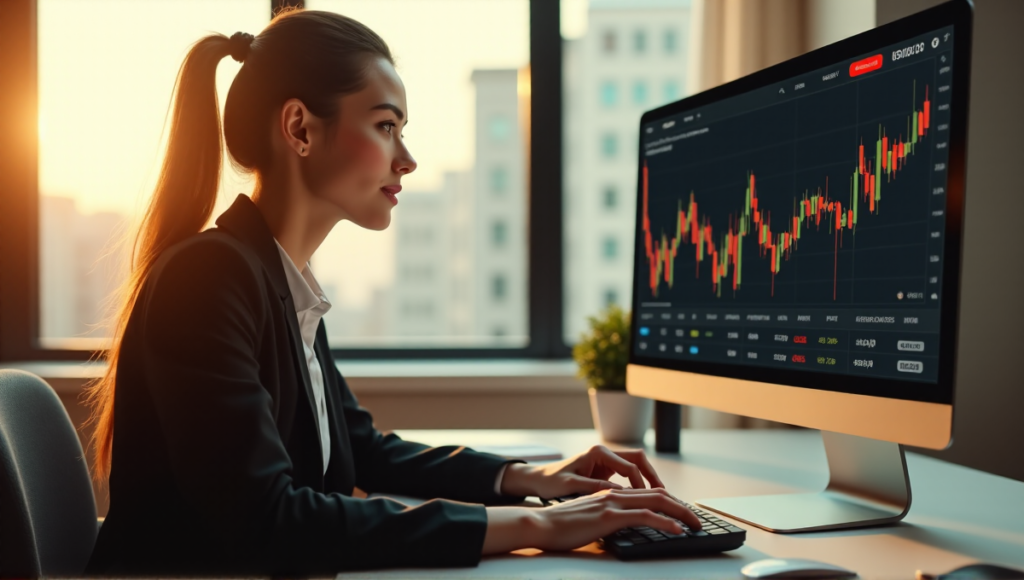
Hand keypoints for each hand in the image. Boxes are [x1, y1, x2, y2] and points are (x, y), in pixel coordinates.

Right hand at [482, 488, 700, 553]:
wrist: (539, 525)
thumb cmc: (559, 527)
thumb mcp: (588, 521)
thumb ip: (605, 520)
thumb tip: (619, 529)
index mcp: (609, 495)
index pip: (647, 494)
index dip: (669, 502)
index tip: (683, 514)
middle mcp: (614, 494)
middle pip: (658, 494)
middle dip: (682, 506)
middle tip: (698, 520)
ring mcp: (612, 503)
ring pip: (656, 501)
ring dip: (681, 512)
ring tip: (695, 524)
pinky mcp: (609, 516)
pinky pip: (644, 516)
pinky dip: (665, 521)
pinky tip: (677, 529)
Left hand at [500, 445, 664, 498]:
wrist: (539, 479)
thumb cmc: (551, 481)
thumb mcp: (570, 486)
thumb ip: (593, 487)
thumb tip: (618, 492)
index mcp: (598, 453)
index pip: (629, 467)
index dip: (641, 485)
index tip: (647, 501)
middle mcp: (605, 453)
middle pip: (639, 460)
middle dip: (652, 477)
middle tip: (664, 496)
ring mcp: (606, 461)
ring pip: (636, 466)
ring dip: (647, 480)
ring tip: (659, 498)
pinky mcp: (605, 470)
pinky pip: (628, 475)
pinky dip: (638, 485)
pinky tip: (643, 500)